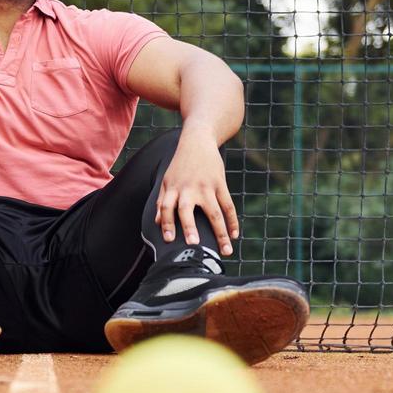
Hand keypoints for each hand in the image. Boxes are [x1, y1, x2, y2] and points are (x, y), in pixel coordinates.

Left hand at [155, 133, 240, 256]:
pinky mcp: (220, 184)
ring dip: (220, 233)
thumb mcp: (167, 180)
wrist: (198, 141)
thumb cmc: (180, 165)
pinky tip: (234, 236)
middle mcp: (188, 188)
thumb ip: (162, 201)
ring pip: (214, 212)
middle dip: (189, 227)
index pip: (167, 208)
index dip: (167, 223)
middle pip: (187, 210)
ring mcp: (206, 186)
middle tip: (193, 244)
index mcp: (173, 188)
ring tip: (225, 251)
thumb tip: (157, 223)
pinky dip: (232, 221)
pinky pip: (228, 205)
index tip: (168, 240)